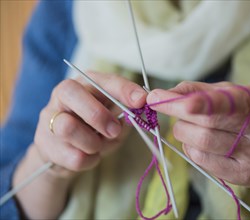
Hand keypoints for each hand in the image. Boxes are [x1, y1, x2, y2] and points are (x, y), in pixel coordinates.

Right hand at [14, 72, 146, 218]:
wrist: (67, 152)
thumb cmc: (95, 129)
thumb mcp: (115, 118)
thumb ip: (127, 112)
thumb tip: (141, 107)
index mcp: (85, 84)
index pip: (103, 80)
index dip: (123, 89)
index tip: (141, 100)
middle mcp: (63, 96)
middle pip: (71, 93)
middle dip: (97, 115)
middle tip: (114, 130)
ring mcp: (50, 119)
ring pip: (67, 127)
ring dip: (92, 142)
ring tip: (99, 145)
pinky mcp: (45, 144)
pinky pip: (72, 156)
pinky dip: (89, 160)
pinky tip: (90, 155)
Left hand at [147, 81, 249, 216]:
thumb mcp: (240, 93)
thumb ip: (203, 90)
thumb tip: (168, 93)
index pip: (232, 101)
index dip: (203, 101)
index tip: (173, 99)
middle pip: (208, 123)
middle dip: (176, 111)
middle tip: (161, 102)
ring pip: (201, 142)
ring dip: (182, 129)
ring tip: (186, 122)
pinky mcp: (241, 175)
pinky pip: (202, 160)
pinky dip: (190, 147)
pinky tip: (195, 141)